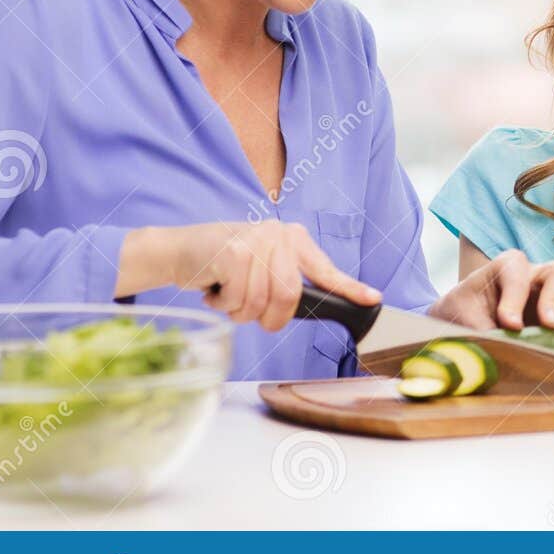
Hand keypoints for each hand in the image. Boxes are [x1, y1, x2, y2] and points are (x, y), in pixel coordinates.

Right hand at [123, 221, 378, 332]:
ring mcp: (256, 241)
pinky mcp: (233, 252)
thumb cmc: (224, 264)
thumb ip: (287, 280)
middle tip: (249, 313)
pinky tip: (214, 287)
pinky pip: (237, 300)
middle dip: (268, 318)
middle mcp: (279, 235)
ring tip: (228, 294)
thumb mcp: (262, 265)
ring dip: (239, 311)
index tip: (373, 299)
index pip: (326, 269)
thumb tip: (322, 305)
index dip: (350, 288)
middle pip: (289, 297)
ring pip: (260, 303)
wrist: (180, 249)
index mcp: (293, 238)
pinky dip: (223, 304)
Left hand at [431, 249, 553, 330]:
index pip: (517, 269)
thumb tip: (499, 351)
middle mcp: (536, 277)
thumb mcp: (459, 320)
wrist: (463, 331)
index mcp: (506, 268)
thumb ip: (477, 331)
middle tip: (549, 324)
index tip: (509, 324)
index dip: (515, 296)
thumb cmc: (461, 318)